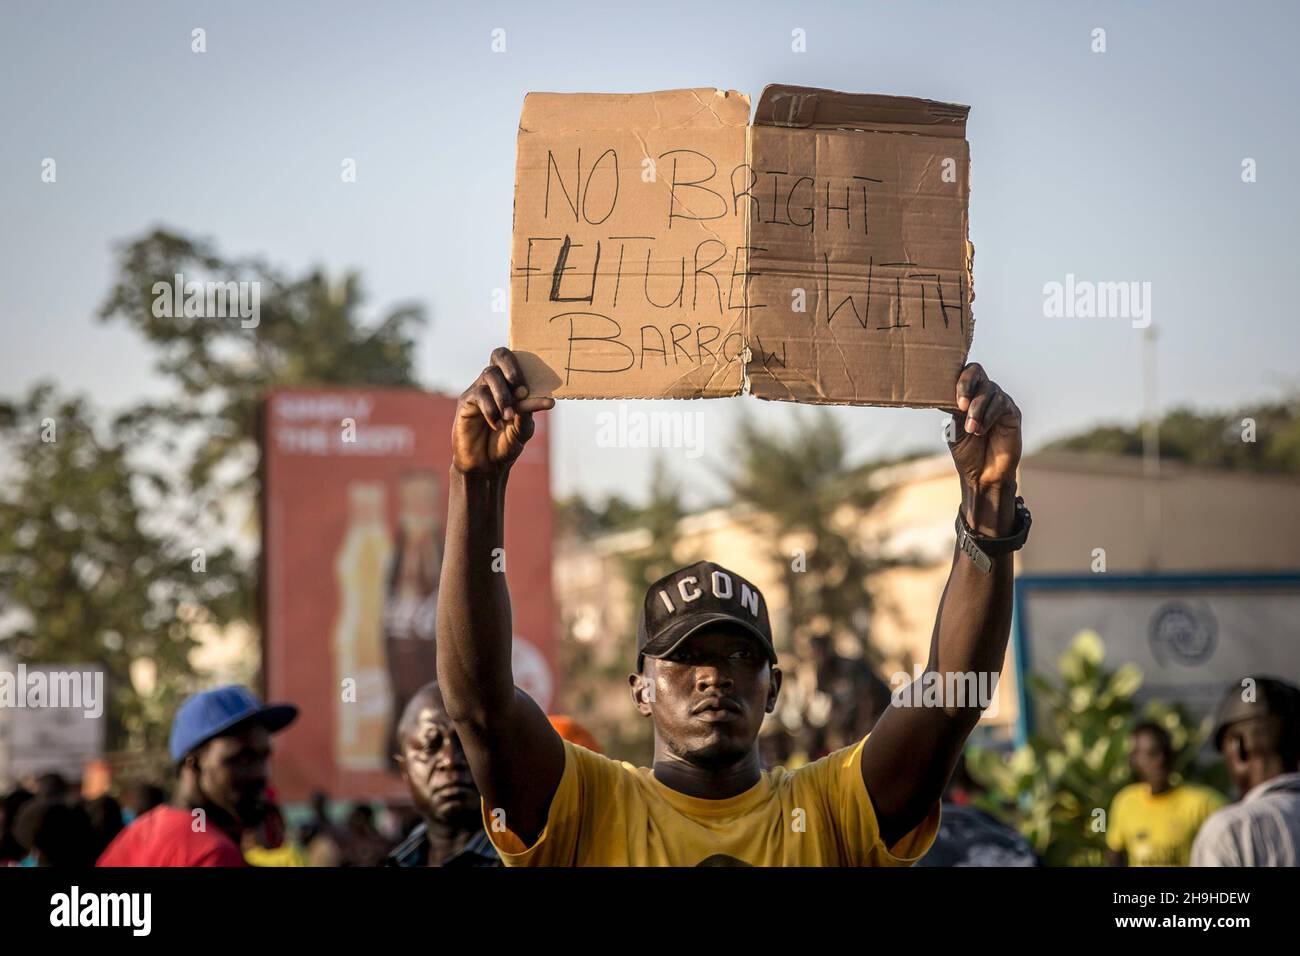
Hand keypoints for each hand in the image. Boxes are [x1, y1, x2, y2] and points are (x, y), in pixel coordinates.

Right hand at [452, 348, 553, 476]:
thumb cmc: (505, 443)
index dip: (523, 363)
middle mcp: (493, 383)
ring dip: (503, 396)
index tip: (531, 387)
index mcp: (510, 384)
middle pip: (499, 355)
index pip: (514, 359)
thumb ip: (531, 413)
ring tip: (509, 416)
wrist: (486, 465)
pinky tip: (497, 424)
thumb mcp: (523, 429)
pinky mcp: (466, 402)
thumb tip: (548, 400)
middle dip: (512, 368)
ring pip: (489, 375)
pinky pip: (479, 395)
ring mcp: (478, 390)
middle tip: (521, 389)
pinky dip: (491, 409)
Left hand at [946, 363, 1021, 532]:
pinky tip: (981, 429)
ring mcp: (1000, 402)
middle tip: (960, 406)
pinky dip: (988, 415)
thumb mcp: (954, 427)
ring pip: (989, 390)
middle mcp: (985, 395)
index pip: (966, 373)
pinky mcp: (1013, 413)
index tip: (951, 397)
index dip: (958, 378)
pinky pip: (1001, 403)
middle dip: (965, 387)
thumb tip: (941, 391)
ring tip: (971, 429)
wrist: (983, 475)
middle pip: (977, 373)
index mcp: (969, 396)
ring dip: (976, 409)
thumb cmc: (967, 452)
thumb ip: (952, 408)